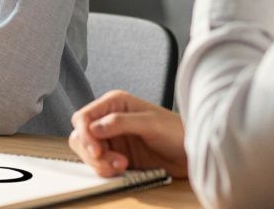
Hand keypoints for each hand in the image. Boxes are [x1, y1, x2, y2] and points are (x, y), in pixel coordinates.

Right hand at [68, 91, 187, 177]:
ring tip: (123, 166)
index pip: (84, 117)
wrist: (192, 152)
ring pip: (87, 153)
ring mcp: (111, 139)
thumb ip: (121, 122)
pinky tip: (125, 169)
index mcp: (114, 103)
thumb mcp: (151, 123)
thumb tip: (94, 127)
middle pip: (81, 136)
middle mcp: (108, 119)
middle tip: (112, 161)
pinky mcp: (115, 155)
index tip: (96, 150)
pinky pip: (99, 164)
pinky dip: (107, 170)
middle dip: (92, 152)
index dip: (85, 134)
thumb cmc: (176, 131)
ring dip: (100, 163)